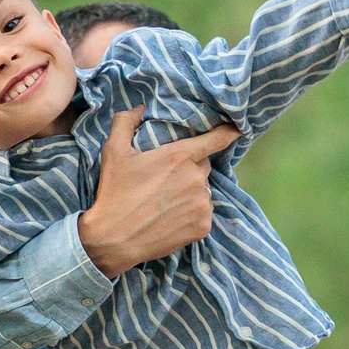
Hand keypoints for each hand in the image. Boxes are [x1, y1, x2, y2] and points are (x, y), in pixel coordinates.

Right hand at [79, 107, 239, 275]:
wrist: (114, 239)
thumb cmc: (114, 193)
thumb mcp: (113, 152)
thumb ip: (125, 122)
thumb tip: (140, 108)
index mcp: (178, 156)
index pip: (214, 140)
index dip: (226, 133)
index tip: (236, 130)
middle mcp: (195, 178)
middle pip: (203, 166)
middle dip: (189, 169)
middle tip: (165, 180)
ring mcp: (201, 204)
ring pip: (203, 191)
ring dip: (191, 193)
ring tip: (165, 202)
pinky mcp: (203, 226)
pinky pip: (203, 213)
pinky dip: (192, 214)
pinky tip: (171, 217)